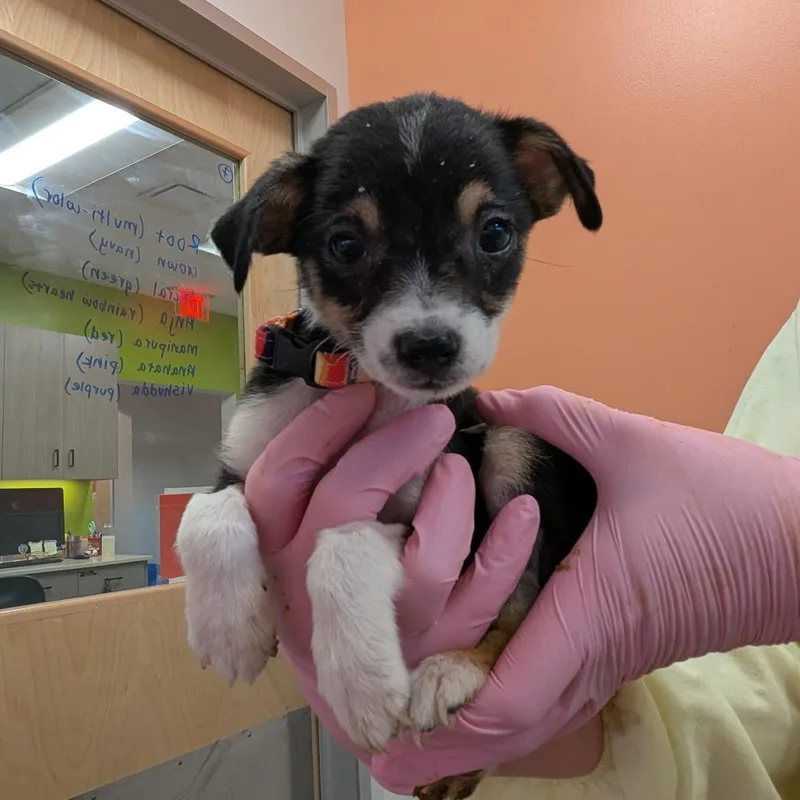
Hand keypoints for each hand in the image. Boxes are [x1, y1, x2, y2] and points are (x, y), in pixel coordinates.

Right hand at [243, 384, 538, 758]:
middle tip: (435, 417)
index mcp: (277, 554)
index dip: (319, 429)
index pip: (281, 480)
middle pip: (344, 510)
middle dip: (391, 451)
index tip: (361, 394)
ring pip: (424, 564)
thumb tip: (348, 407)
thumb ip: (311, 483)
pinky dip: (507, 549)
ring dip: (451, 503)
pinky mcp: (438, 652)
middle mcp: (320, 594)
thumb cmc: (330, 593)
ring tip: (460, 467)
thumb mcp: (299, 540)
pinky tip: (522, 511)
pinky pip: (484, 599)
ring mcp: (385, 630)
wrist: (360, 703)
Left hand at [371, 386, 799, 791]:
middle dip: (445, 747)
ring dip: (474, 733)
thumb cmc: (725, 500)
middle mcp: (593, 651)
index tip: (389, 736)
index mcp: (587, 610)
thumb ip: (553, 414)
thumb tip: (485, 401)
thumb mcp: (633, 443)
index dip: (447, 726)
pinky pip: (558, 697)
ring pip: (535, 722)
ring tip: (414, 730)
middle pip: (511, 731)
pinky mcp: (623, 650)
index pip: (509, 698)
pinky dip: (512, 708)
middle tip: (383, 750)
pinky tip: (479, 692)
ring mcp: (611, 659)